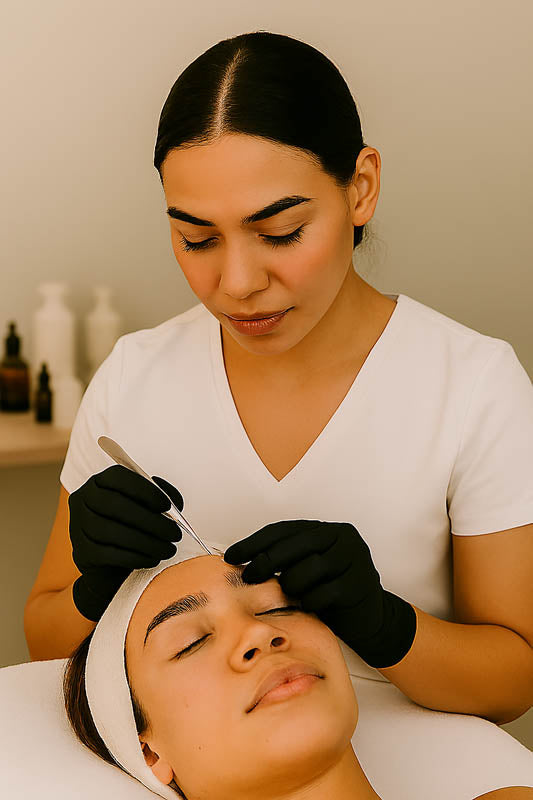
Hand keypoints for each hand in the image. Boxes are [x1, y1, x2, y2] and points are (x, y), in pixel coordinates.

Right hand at [69, 465, 183, 621]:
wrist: (112, 565)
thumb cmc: (134, 526)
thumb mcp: (149, 507)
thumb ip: (163, 497)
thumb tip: (172, 500)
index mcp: (100, 481)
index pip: (118, 477)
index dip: (144, 490)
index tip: (168, 506)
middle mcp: (82, 499)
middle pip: (115, 506)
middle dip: (150, 521)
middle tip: (176, 533)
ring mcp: (78, 526)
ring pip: (112, 532)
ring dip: (146, 542)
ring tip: (169, 549)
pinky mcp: (81, 552)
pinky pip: (108, 554)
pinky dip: (134, 557)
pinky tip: (153, 559)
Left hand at [224, 520, 415, 667]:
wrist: (371, 619)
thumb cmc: (332, 593)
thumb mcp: (307, 571)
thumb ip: (285, 561)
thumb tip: (243, 561)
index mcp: (327, 530)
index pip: (283, 530)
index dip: (254, 542)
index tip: (232, 555)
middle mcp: (343, 537)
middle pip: (294, 544)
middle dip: (265, 561)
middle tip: (248, 576)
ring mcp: (355, 559)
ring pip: (308, 568)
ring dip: (292, 584)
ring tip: (290, 594)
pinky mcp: (360, 583)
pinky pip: (324, 592)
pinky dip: (310, 600)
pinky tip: (308, 604)